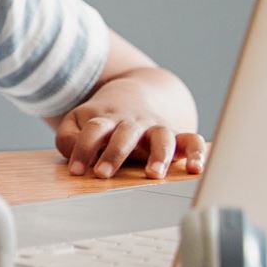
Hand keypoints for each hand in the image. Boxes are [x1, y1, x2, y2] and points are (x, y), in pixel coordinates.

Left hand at [54, 80, 206, 179]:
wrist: (136, 92)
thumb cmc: (103, 116)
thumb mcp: (79, 120)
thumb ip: (69, 137)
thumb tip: (72, 158)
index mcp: (106, 119)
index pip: (93, 130)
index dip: (82, 149)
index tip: (75, 171)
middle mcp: (133, 123)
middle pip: (124, 134)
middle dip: (114, 154)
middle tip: (102, 173)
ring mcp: (156, 128)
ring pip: (161, 136)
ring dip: (158, 154)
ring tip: (153, 174)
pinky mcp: (177, 135)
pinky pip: (192, 141)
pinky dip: (197, 153)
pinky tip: (196, 169)